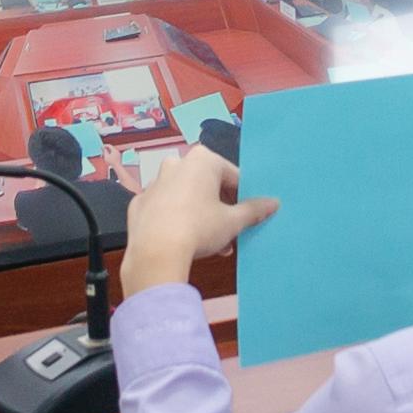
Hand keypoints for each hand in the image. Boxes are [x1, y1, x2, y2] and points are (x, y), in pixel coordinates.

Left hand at [119, 147, 276, 298]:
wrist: (155, 252)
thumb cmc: (199, 228)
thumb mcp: (233, 221)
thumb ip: (254, 210)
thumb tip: (274, 203)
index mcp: (202, 161)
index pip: (232, 176)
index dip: (243, 197)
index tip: (247, 216)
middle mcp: (176, 164)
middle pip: (207, 185)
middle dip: (221, 209)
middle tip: (230, 232)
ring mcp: (154, 183)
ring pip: (185, 196)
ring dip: (200, 215)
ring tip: (212, 244)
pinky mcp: (139, 204)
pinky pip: (165, 209)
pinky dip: (175, 220)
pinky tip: (183, 242)